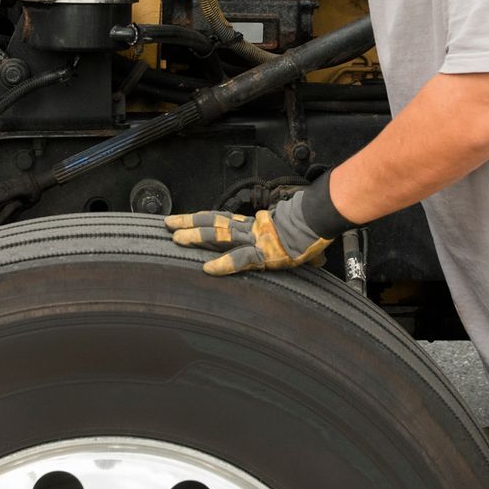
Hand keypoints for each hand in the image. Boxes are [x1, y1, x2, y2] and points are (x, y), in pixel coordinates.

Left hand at [166, 175, 350, 275]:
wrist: (320, 219)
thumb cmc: (311, 224)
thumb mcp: (294, 234)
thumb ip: (291, 242)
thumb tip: (306, 251)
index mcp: (254, 225)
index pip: (221, 220)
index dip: (201, 220)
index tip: (182, 221)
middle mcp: (249, 229)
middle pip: (213, 222)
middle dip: (188, 223)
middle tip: (167, 223)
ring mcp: (255, 240)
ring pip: (220, 235)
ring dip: (197, 236)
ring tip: (177, 238)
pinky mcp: (264, 253)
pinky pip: (241, 259)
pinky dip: (224, 264)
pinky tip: (207, 268)